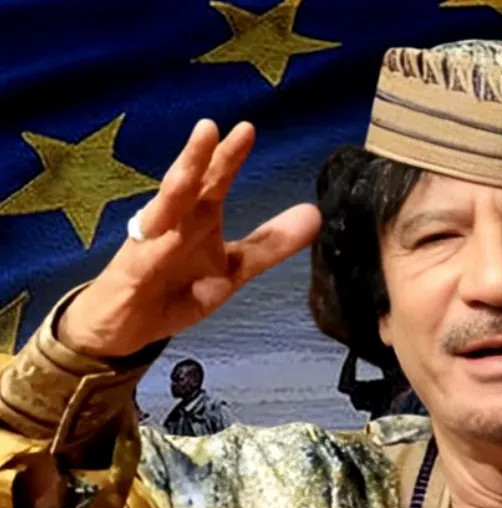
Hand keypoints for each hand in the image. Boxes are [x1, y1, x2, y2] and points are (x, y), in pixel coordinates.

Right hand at [58, 120, 320, 356]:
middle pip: (187, 184)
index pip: (215, 181)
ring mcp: (150, 243)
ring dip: (175, 182)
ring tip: (182, 162)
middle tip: (210, 127)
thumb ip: (270, 244)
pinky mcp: (133, 271)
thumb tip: (315, 215)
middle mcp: (173, 221)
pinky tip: (165, 227)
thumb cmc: (177, 288)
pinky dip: (157, 242)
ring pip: (163, 207)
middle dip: (198, 156)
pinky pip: (145, 253)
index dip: (229, 157)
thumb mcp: (233, 270)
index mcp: (198, 217)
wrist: (126, 326)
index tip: (246, 129)